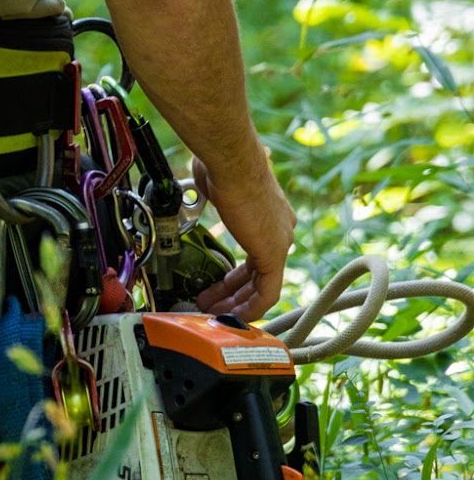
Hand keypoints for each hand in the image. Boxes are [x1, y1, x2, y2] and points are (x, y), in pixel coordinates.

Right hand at [191, 150, 296, 323]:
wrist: (231, 163)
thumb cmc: (221, 167)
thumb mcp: (216, 185)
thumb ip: (213, 194)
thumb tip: (199, 188)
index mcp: (270, 215)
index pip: (256, 256)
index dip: (235, 277)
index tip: (216, 286)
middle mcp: (280, 229)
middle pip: (257, 273)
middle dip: (231, 294)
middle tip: (209, 305)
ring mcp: (280, 242)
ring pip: (262, 286)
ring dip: (237, 304)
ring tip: (214, 312)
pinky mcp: (274, 254)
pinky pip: (268, 293)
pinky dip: (252, 307)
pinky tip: (236, 315)